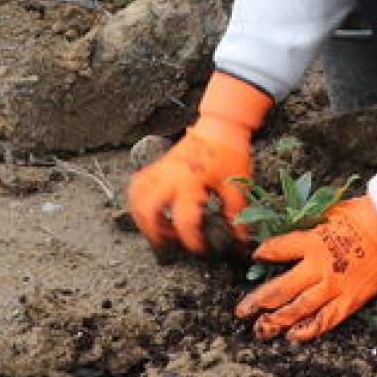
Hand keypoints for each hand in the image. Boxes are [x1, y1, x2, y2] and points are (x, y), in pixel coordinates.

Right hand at [126, 72, 271, 254]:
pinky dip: (137, 201)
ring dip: (142, 218)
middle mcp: (170, 176)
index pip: (184, 220)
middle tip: (168, 246)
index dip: (191, 241)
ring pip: (136, 198)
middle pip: (148, 211)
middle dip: (154, 234)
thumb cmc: (229, 154)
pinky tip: (149, 210)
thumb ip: (236, 213)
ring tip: (157, 230)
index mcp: (191, 182)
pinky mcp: (157, 166)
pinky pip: (137, 185)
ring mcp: (160, 170)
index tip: (200, 249)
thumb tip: (240, 238)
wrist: (220, 127)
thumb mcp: (237, 185)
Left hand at [234, 195, 376, 340]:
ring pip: (297, 310)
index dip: (263, 254)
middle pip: (279, 289)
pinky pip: (325, 320)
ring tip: (261, 329)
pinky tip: (293, 336)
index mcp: (310, 241)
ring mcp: (333, 287)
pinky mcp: (350, 300)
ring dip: (276, 321)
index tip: (256, 258)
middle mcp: (317, 267)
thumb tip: (292, 227)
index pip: (276, 250)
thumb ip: (309, 226)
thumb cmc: (365, 214)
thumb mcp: (329, 212)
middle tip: (241, 312)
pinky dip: (307, 330)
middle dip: (256, 302)